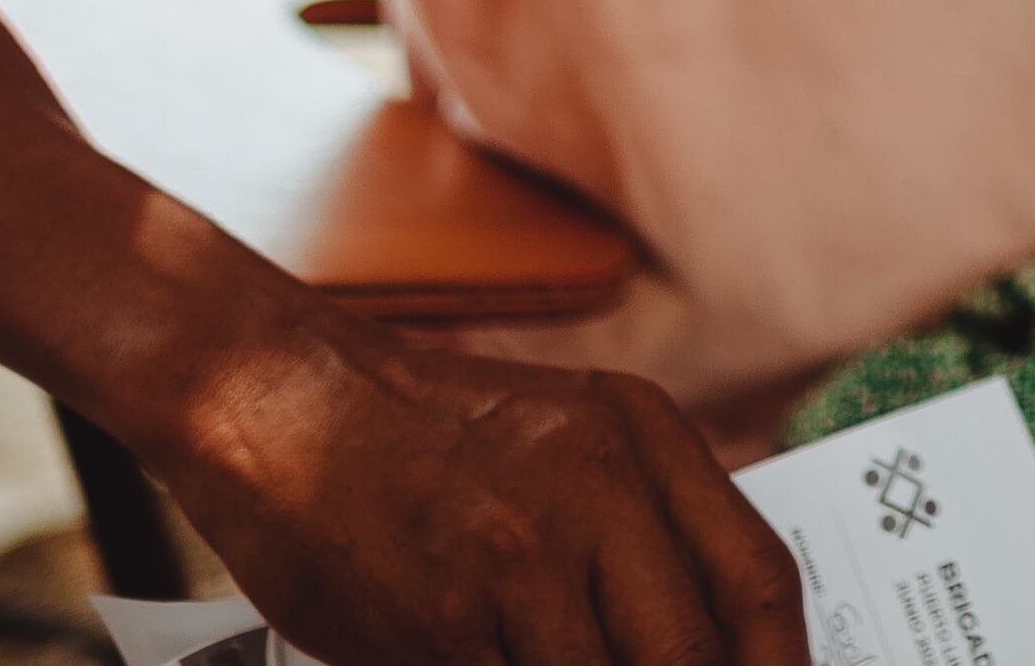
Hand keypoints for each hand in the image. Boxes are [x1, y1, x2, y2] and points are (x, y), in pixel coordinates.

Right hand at [150, 315, 812, 665]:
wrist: (276, 395)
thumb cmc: (426, 432)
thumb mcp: (570, 435)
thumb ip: (645, 525)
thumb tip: (715, 638)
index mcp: (644, 440)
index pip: (758, 580)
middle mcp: (598, 493)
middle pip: (694, 656)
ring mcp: (521, 561)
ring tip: (553, 663)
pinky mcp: (443, 624)